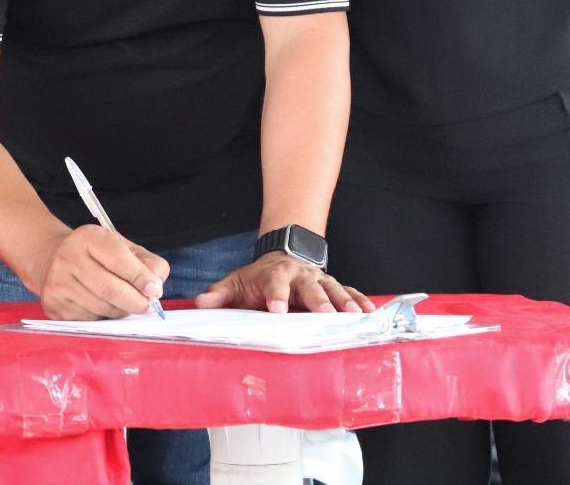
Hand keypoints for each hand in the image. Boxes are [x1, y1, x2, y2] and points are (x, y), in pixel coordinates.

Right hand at [34, 224, 167, 321]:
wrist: (52, 260)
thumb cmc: (96, 255)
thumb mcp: (122, 247)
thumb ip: (146, 263)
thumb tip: (155, 288)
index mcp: (87, 237)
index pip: (119, 259)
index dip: (141, 277)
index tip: (155, 290)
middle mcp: (68, 257)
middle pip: (110, 289)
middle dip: (136, 301)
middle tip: (149, 306)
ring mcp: (58, 283)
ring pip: (102, 308)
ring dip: (122, 311)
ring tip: (126, 304)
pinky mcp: (54, 306)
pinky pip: (90, 320)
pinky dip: (105, 318)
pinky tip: (105, 308)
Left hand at [195, 253, 373, 313]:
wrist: (284, 254)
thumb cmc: (259, 277)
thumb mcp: (236, 281)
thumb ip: (220, 293)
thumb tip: (201, 303)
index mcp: (274, 275)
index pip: (274, 286)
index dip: (275, 297)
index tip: (276, 310)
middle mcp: (300, 276)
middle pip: (309, 288)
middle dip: (317, 301)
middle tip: (324, 315)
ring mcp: (319, 279)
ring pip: (333, 289)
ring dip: (344, 302)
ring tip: (355, 315)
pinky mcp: (333, 285)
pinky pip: (349, 291)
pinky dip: (359, 300)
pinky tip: (369, 311)